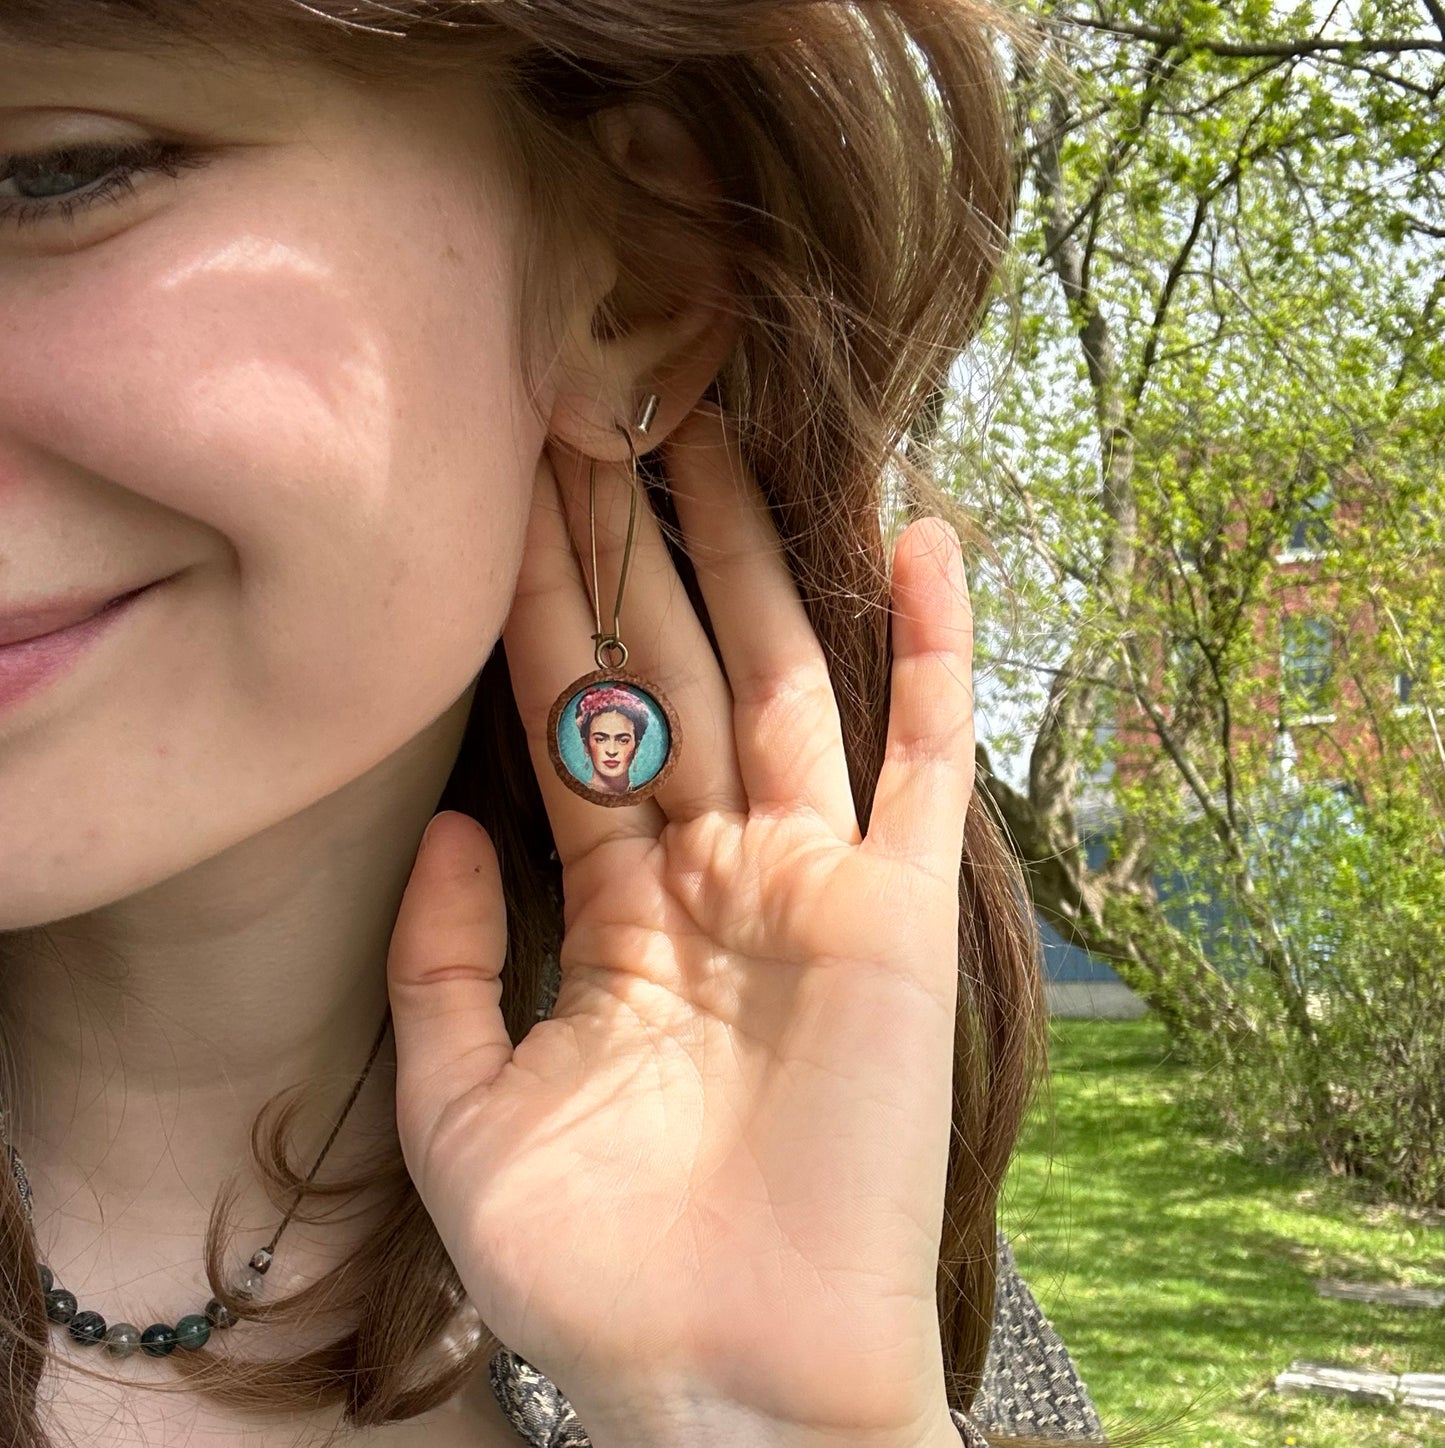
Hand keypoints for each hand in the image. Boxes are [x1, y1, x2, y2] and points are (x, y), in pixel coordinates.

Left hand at [386, 405, 974, 1447]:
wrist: (730, 1372)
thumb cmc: (597, 1265)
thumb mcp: (465, 1107)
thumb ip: (444, 962)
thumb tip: (444, 822)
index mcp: (631, 912)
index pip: (580, 728)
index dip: (545, 616)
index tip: (514, 505)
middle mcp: (724, 874)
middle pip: (673, 676)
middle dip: (632, 552)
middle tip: (595, 417)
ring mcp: (820, 881)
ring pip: (783, 682)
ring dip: (751, 557)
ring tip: (713, 430)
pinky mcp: (906, 908)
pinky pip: (929, 757)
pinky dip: (936, 650)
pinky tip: (921, 534)